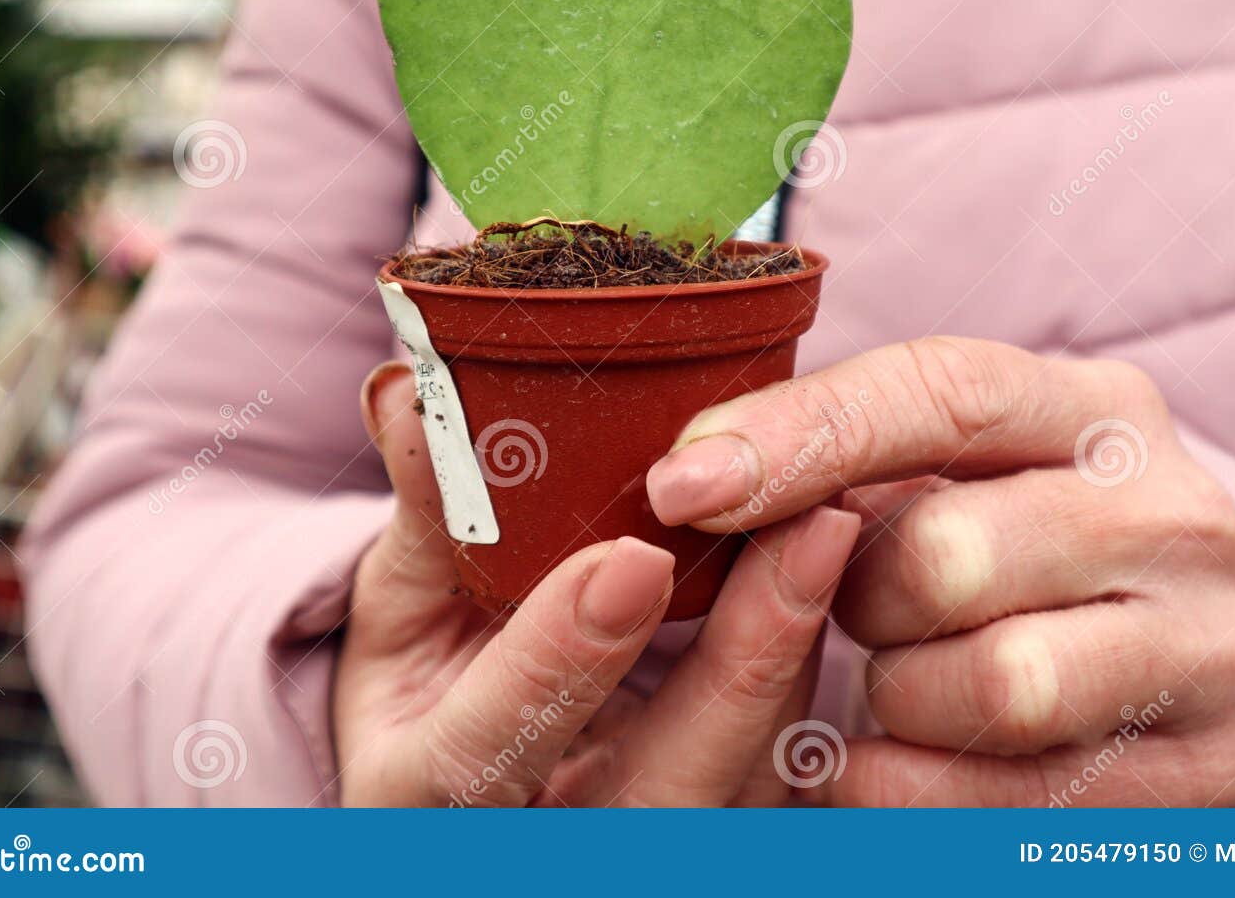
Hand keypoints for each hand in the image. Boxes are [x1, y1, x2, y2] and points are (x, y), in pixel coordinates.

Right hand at [332, 361, 860, 806]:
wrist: (460, 756)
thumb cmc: (422, 672)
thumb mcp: (398, 598)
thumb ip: (422, 511)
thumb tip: (410, 392)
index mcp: (419, 797)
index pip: (482, 753)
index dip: (556, 664)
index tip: (630, 558)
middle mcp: (540, 842)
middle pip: (660, 798)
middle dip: (743, 664)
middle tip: (811, 528)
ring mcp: (636, 841)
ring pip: (744, 785)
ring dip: (797, 653)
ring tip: (836, 522)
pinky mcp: (710, 816)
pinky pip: (781, 767)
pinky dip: (807, 665)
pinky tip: (832, 565)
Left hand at [645, 337, 1234, 806]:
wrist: (1171, 647)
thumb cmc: (1009, 536)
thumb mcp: (949, 470)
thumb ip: (842, 456)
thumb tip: (687, 480)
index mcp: (1100, 411)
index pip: (944, 395)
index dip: (801, 437)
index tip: (679, 487)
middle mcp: (1175, 516)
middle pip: (951, 555)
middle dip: (860, 598)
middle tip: (855, 607)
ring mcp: (1207, 647)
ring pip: (995, 686)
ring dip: (895, 698)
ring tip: (889, 682)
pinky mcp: (1202, 770)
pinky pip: (1014, 802)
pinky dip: (911, 791)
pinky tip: (877, 765)